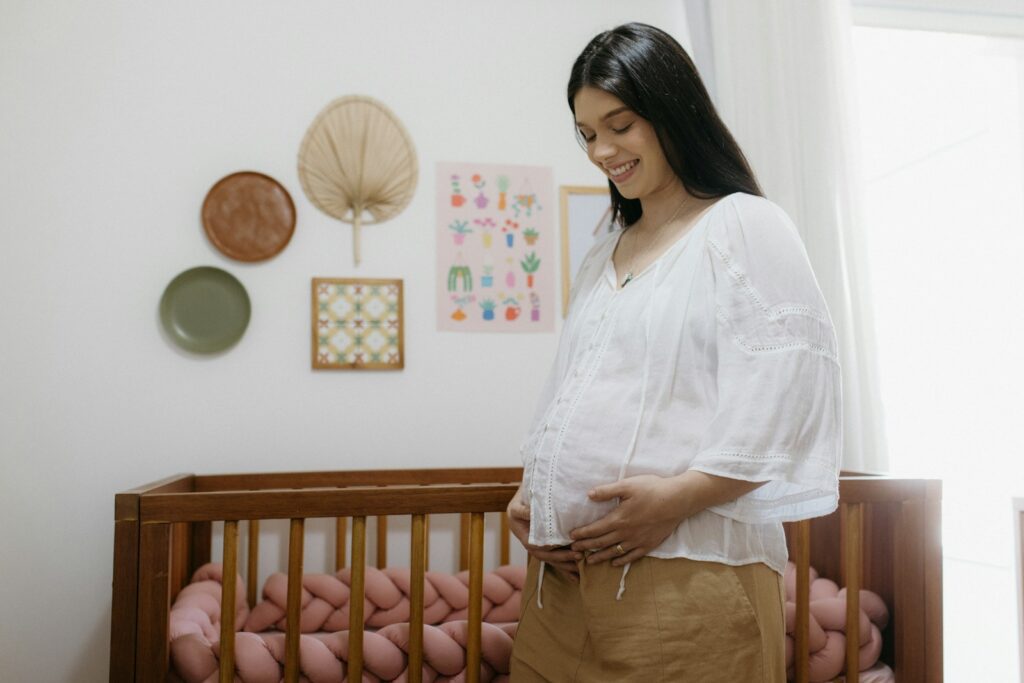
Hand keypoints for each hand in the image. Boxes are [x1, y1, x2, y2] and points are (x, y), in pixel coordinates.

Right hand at [507, 486, 580, 581]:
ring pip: (552, 561)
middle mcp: (532, 546)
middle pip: (546, 556)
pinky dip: (565, 569)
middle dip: (562, 558)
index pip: (536, 545)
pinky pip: (556, 560)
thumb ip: (522, 511)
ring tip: (581, 568)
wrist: (523, 504)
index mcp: (525, 537)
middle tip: (578, 555)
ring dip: (566, 566)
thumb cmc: (520, 504)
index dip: (548, 547)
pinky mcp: (548, 548)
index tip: (561, 545)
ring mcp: (540, 549)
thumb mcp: (517, 507)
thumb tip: (530, 513)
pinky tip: (576, 578)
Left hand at [568, 475, 688, 566]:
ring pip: (614, 552)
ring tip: (589, 561)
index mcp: (618, 519)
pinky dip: (621, 560)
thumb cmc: (652, 489)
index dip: (582, 534)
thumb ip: (607, 491)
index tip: (571, 537)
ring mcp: (637, 541)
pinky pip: (632, 556)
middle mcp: (626, 533)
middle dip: (586, 547)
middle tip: (573, 551)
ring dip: (600, 557)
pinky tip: (615, 562)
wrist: (677, 500)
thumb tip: (589, 495)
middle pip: (601, 543)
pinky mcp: (649, 544)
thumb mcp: (627, 485)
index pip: (595, 530)